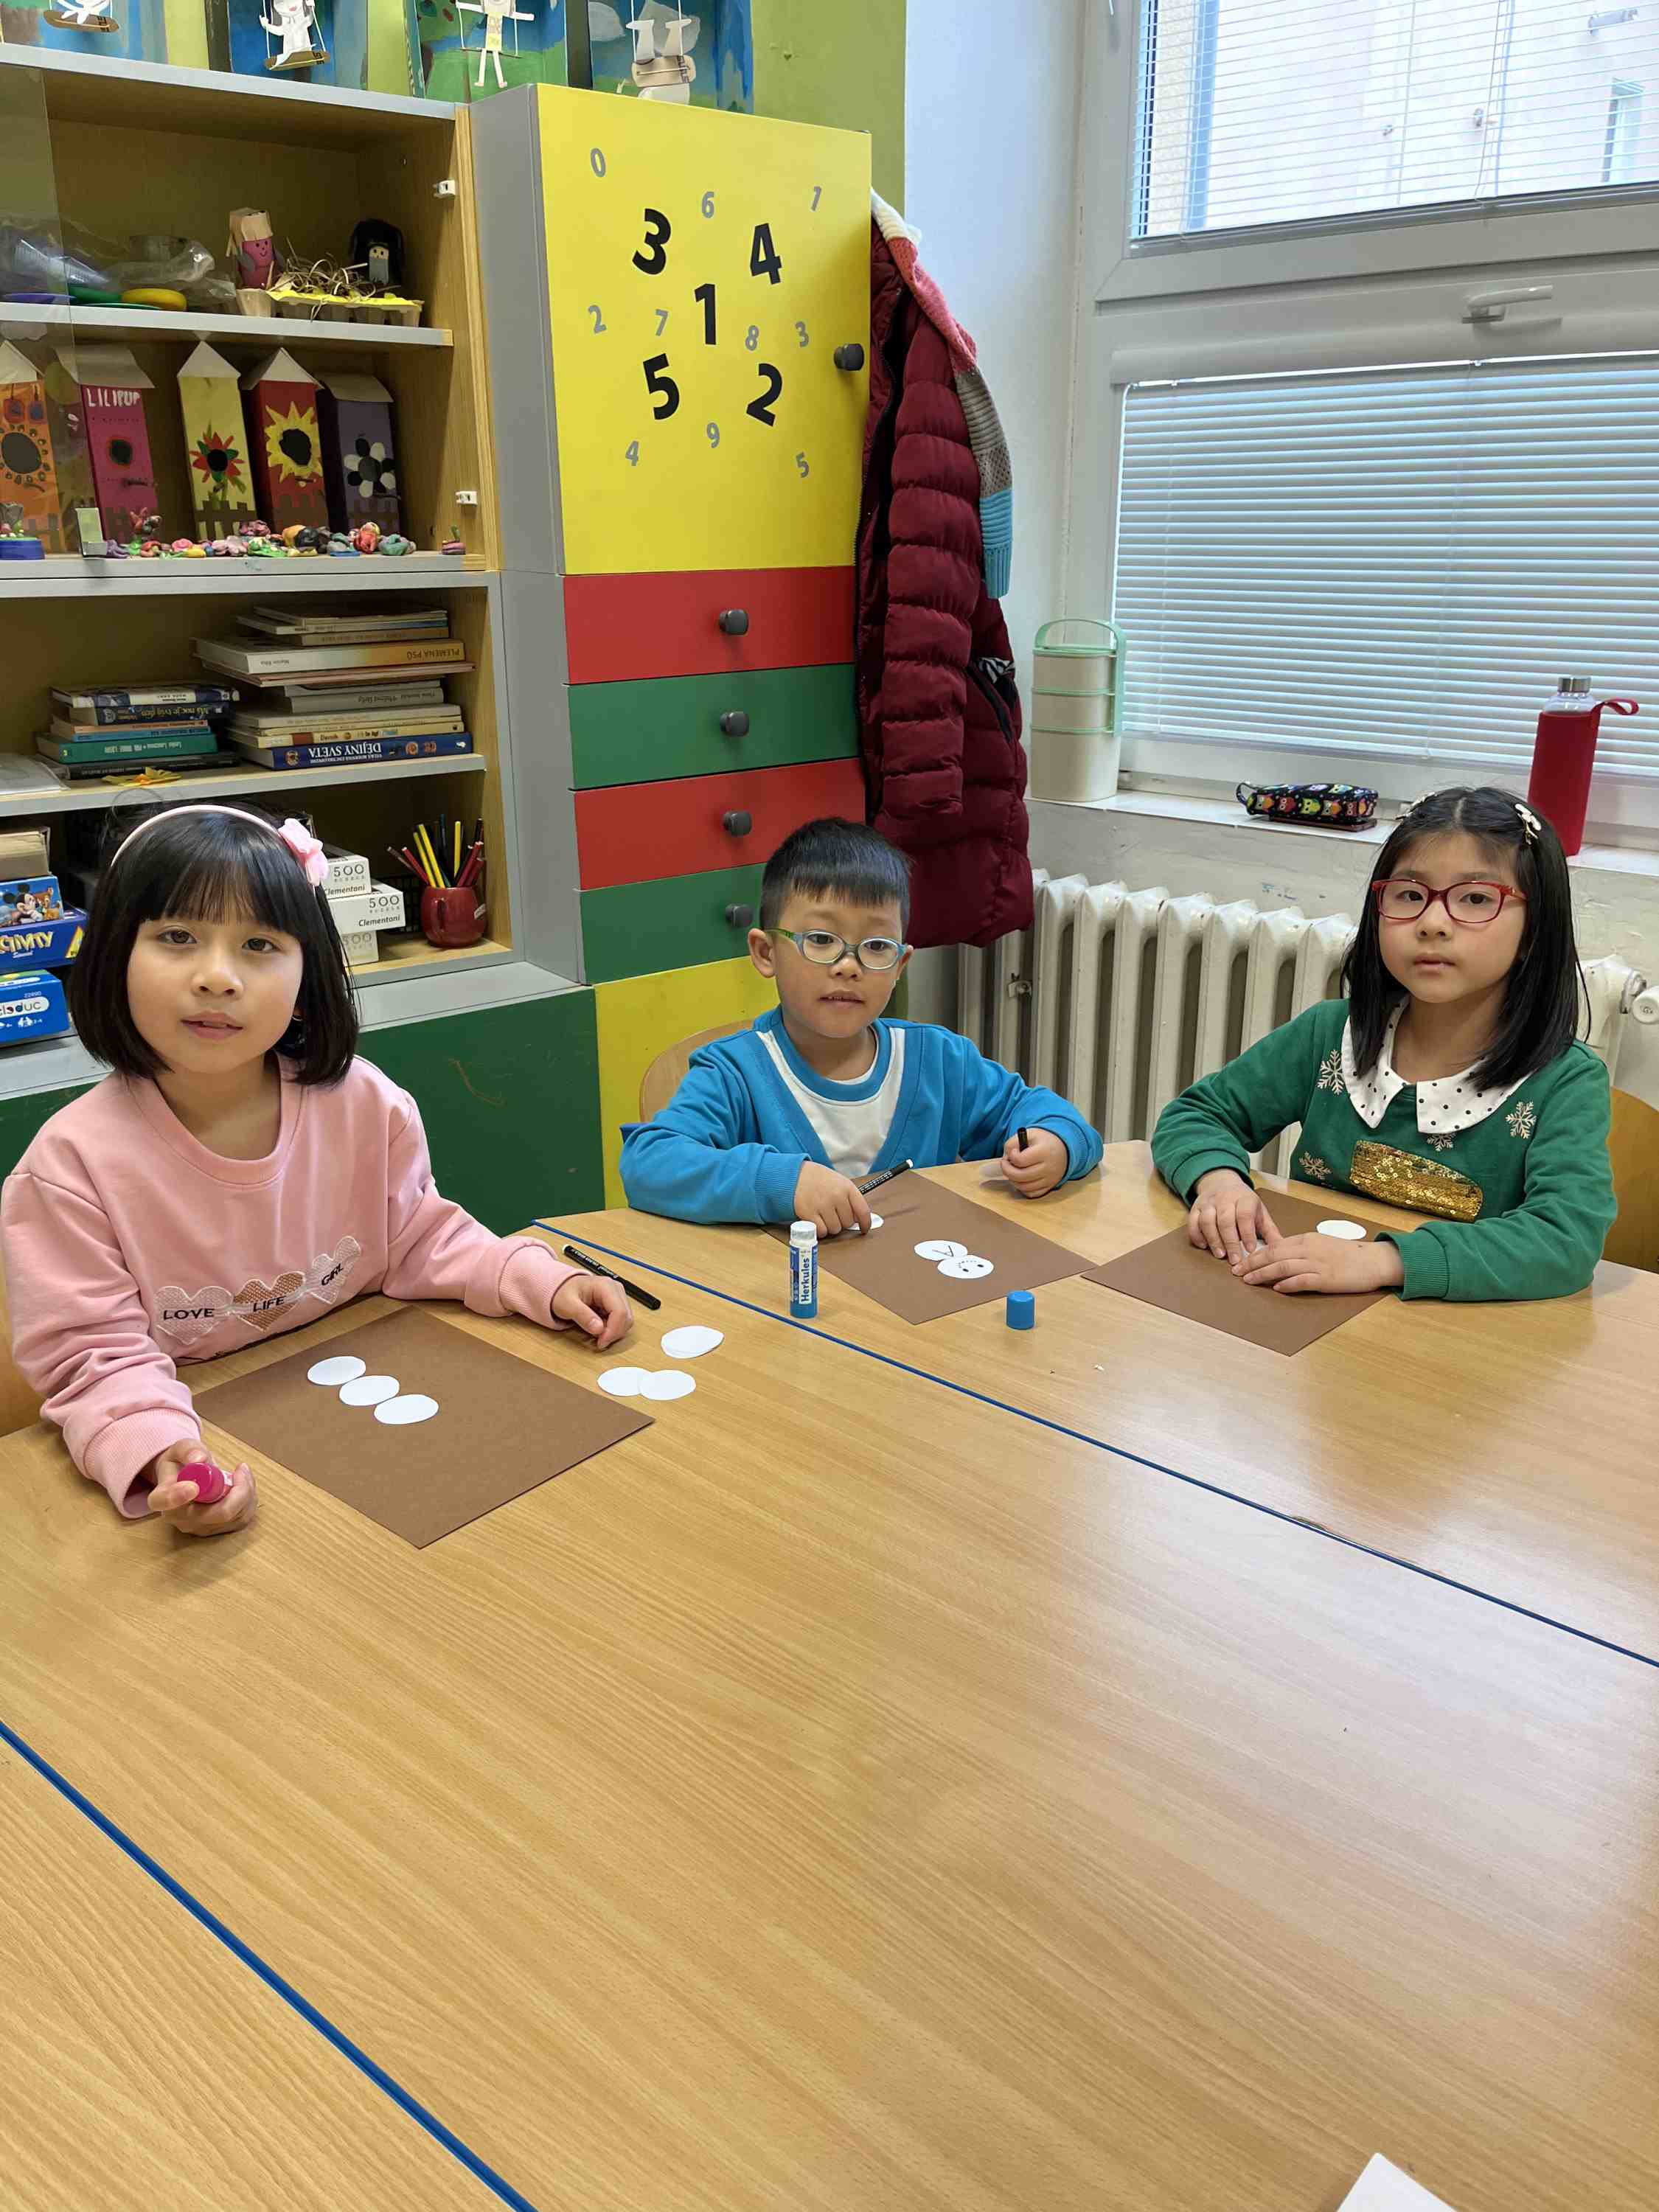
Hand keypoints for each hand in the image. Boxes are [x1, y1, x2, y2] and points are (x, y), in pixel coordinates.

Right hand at [144, 1442, 257, 1535]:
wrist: (186, 1477)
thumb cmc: (182, 1463)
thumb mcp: (182, 1449)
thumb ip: (189, 1450)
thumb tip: (199, 1459)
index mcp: (162, 1497)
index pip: (165, 1502)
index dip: (179, 1497)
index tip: (193, 1486)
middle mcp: (178, 1518)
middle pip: (214, 1514)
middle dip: (237, 1491)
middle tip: (241, 1468)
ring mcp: (198, 1528)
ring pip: (233, 1517)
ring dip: (246, 1493)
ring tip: (242, 1473)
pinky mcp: (216, 1530)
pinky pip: (241, 1519)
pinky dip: (249, 1500)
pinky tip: (244, 1485)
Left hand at [552, 1272, 631, 1348]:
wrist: (562, 1288)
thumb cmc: (564, 1293)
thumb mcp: (567, 1305)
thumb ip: (583, 1316)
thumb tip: (599, 1329)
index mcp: (605, 1286)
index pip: (620, 1312)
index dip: (613, 1331)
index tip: (601, 1342)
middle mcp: (616, 1290)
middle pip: (626, 1317)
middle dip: (614, 1333)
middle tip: (599, 1342)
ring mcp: (618, 1297)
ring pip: (626, 1321)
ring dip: (614, 1332)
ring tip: (597, 1334)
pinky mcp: (617, 1304)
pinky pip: (621, 1321)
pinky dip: (612, 1329)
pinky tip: (600, 1328)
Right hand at [792, 1162, 871, 1238]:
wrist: (795, 1174)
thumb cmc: (818, 1179)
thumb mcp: (839, 1182)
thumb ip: (849, 1198)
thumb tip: (857, 1219)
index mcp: (847, 1187)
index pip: (863, 1211)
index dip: (865, 1223)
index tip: (864, 1228)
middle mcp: (836, 1196)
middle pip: (847, 1223)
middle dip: (842, 1222)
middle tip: (833, 1214)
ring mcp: (823, 1205)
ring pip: (835, 1229)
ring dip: (830, 1226)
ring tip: (823, 1215)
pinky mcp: (809, 1214)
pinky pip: (821, 1231)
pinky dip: (820, 1230)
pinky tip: (816, 1220)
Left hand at [1002, 1127, 1066, 1197]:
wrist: (1063, 1148)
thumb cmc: (1043, 1141)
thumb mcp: (1028, 1134)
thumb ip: (1012, 1143)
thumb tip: (1006, 1158)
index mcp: (1044, 1151)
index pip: (1020, 1160)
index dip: (1011, 1156)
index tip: (1013, 1152)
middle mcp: (1049, 1167)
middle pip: (1020, 1176)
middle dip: (1007, 1170)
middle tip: (1006, 1163)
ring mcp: (1050, 1179)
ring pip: (1024, 1187)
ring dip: (1013, 1180)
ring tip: (1014, 1170)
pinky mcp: (1050, 1187)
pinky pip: (1032, 1194)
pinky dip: (1023, 1188)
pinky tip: (1021, 1179)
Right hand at [1188, 1169, 1279, 1263]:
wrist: (1222, 1183)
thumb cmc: (1244, 1204)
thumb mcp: (1260, 1213)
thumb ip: (1270, 1232)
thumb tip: (1282, 1251)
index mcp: (1245, 1198)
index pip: (1245, 1215)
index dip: (1247, 1233)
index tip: (1250, 1251)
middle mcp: (1225, 1198)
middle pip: (1225, 1219)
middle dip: (1230, 1241)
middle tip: (1234, 1260)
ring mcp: (1208, 1202)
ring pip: (1207, 1220)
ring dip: (1213, 1239)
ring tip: (1220, 1254)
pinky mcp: (1195, 1208)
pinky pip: (1192, 1221)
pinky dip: (1197, 1235)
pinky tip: (1204, 1246)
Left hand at [1238, 1234, 1404, 1296]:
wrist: (1374, 1260)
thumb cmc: (1349, 1254)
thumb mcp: (1322, 1245)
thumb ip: (1302, 1250)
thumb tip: (1280, 1258)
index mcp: (1306, 1239)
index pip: (1275, 1245)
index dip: (1256, 1254)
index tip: (1242, 1261)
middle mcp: (1309, 1249)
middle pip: (1274, 1254)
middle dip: (1252, 1263)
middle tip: (1236, 1272)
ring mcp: (1318, 1263)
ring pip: (1283, 1266)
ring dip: (1263, 1274)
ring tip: (1248, 1280)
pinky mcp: (1327, 1278)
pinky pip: (1302, 1280)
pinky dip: (1287, 1284)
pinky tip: (1276, 1288)